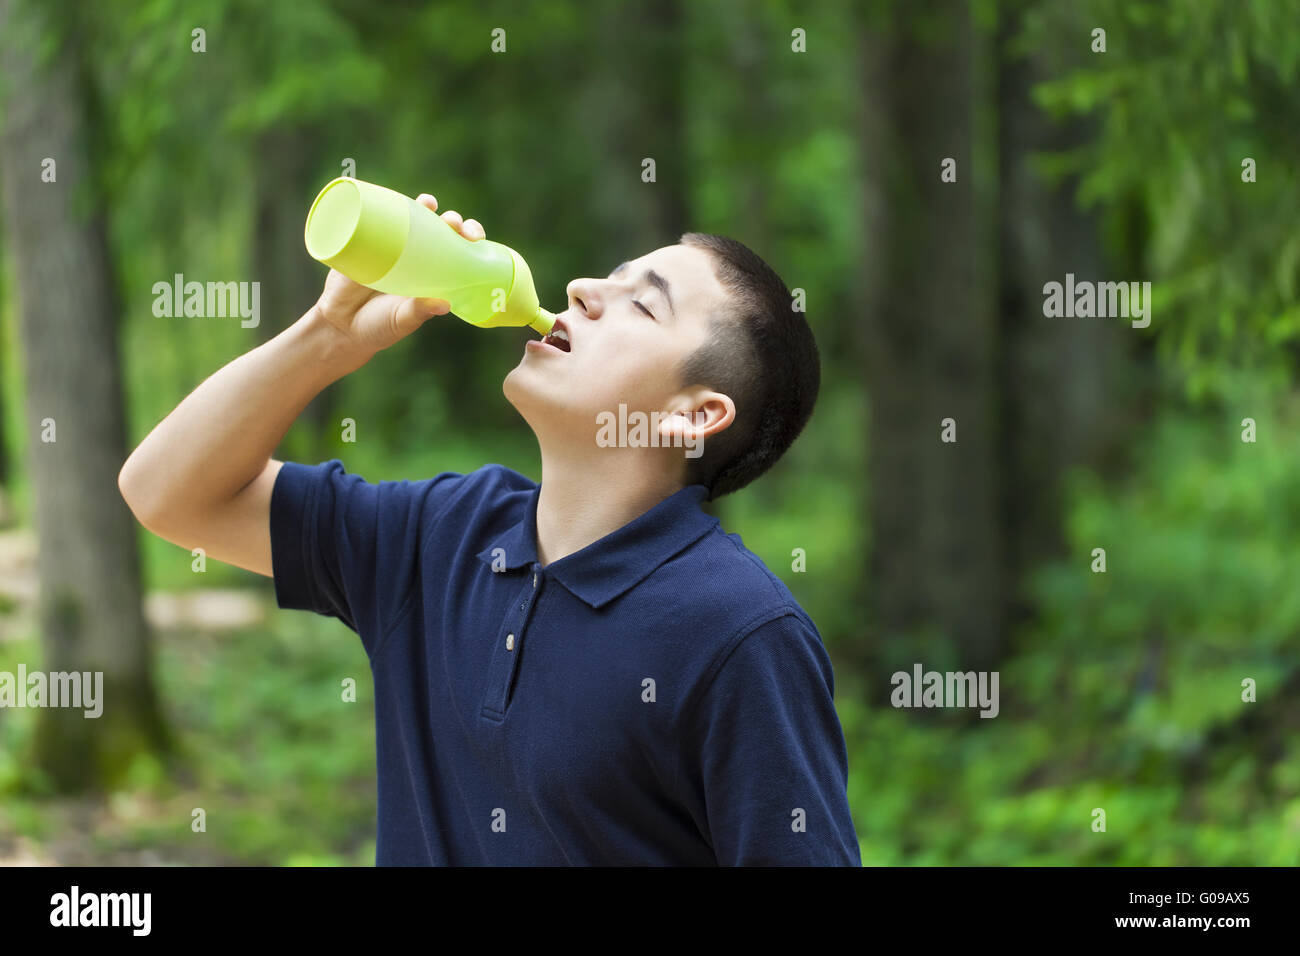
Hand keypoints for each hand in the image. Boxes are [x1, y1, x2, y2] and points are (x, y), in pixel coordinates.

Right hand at [309, 193, 486, 358]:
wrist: (339, 326)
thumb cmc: (378, 326)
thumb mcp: (402, 320)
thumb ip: (420, 312)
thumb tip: (445, 304)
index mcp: (433, 274)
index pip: (459, 250)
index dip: (470, 239)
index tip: (475, 238)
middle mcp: (416, 256)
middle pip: (441, 230)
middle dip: (452, 221)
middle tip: (453, 223)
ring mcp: (391, 246)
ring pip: (413, 218)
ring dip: (424, 206)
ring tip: (428, 203)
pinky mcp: (365, 241)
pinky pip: (378, 219)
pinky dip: (388, 204)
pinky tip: (396, 199)